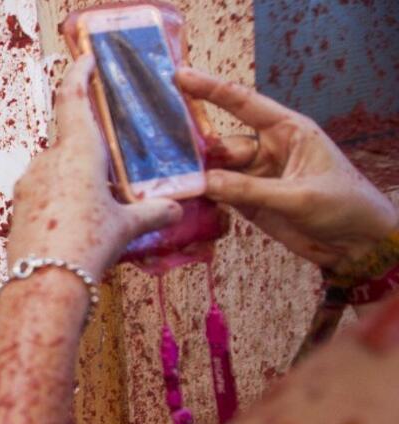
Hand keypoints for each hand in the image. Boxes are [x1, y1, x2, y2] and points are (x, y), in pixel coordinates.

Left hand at [8, 54, 181, 278]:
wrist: (44, 283)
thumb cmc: (87, 246)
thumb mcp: (125, 228)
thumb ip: (151, 213)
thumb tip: (177, 208)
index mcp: (77, 152)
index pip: (74, 99)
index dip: (79, 74)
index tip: (86, 59)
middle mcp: (48, 160)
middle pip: (69, 141)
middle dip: (90, 151)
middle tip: (112, 166)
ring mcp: (29, 183)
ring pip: (56, 169)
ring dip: (76, 178)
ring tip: (98, 205)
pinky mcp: (18, 206)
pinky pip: (44, 192)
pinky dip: (61, 198)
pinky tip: (76, 222)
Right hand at [177, 68, 397, 268]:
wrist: (358, 244)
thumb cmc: (344, 206)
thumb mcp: (299, 196)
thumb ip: (249, 190)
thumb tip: (203, 183)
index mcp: (288, 131)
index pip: (244, 103)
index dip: (210, 89)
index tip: (179, 77)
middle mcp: (268, 149)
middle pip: (221, 144)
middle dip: (197, 151)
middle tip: (166, 159)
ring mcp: (256, 176)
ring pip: (215, 171)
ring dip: (196, 179)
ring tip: (170, 186)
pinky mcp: (248, 201)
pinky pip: (218, 194)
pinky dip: (202, 199)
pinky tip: (184, 203)